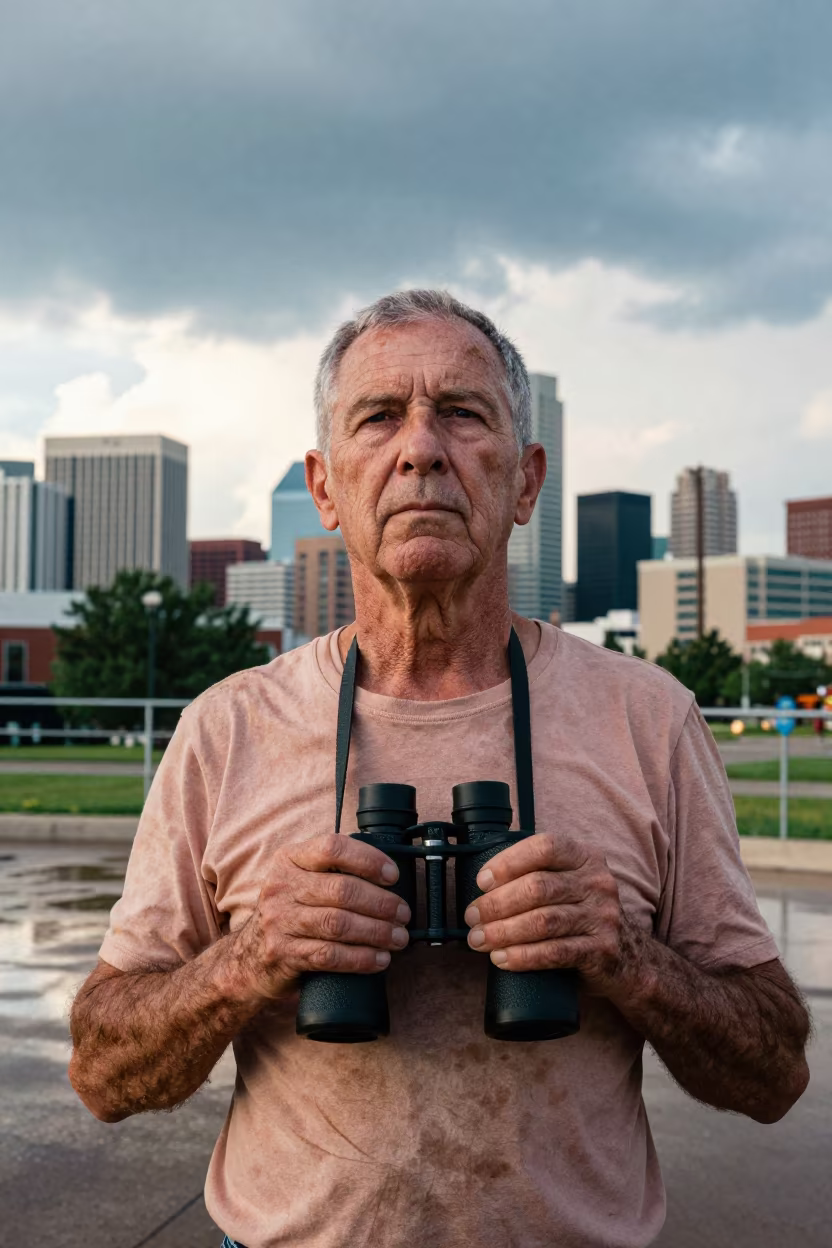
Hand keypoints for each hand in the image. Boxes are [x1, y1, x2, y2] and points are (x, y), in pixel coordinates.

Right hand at [231, 833, 409, 1000]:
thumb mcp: (301, 879)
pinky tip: (379, 959)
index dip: (368, 859)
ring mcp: (280, 921)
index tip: (392, 875)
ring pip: (339, 924)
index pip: (332, 848)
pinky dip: (361, 958)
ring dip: (377, 932)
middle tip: (403, 914)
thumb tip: (388, 876)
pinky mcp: (284, 954)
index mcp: (290, 859)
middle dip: (381, 903)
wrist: (249, 957)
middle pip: (342, 890)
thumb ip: (332, 870)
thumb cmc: (291, 911)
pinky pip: (330, 956)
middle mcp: (282, 887)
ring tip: (399, 937)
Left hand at [463, 831, 625, 992]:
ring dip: (503, 932)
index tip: (482, 881)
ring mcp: (602, 917)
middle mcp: (597, 883)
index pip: (544, 847)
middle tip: (472, 918)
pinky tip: (502, 958)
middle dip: (496, 903)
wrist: (628, 958)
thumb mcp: (570, 883)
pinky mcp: (601, 950)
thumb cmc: (581, 915)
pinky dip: (523, 956)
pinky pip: (555, 952)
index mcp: (585, 857)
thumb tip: (483, 885)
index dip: (508, 862)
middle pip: (538, 887)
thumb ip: (539, 873)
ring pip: (543, 921)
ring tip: (479, 940)